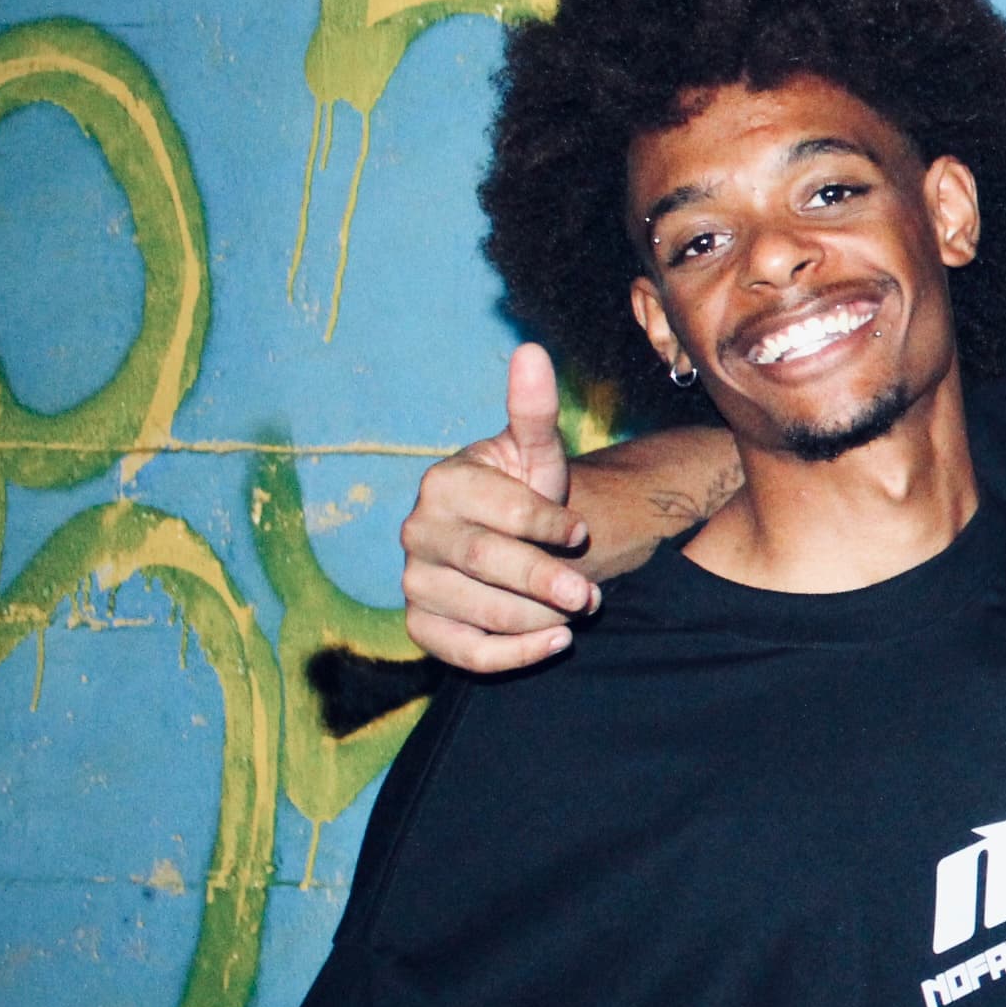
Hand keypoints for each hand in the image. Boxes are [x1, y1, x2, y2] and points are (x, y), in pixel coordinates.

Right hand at [401, 344, 593, 673]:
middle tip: (591, 597)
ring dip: (535, 617)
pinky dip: (512, 654)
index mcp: (443, 483)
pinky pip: (462, 651)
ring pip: (476, 610)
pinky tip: (555, 642)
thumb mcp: (537, 453)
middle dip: (544, 581)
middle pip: (484, 562)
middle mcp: (416, 531)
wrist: (514, 540)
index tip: (580, 531)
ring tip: (576, 611)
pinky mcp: (422, 626)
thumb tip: (531, 351)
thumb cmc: (528, 491)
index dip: (546, 525)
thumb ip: (533, 411)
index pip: (499, 511)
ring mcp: (414, 581)